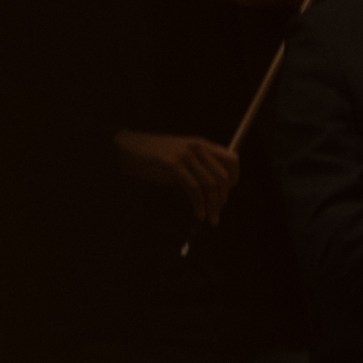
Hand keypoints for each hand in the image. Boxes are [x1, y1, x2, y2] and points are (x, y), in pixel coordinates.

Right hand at [116, 129, 239, 224]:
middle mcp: (197, 149)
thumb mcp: (181, 156)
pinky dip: (199, 204)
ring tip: (212, 218)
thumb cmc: (153, 155)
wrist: (128, 148)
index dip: (234, 176)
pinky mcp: (174, 166)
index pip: (231, 158)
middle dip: (223, 196)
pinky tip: (199, 214)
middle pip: (222, 175)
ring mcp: (186, 157)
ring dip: (213, 205)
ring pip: (210, 184)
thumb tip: (211, 189)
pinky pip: (194, 189)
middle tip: (220, 209)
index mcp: (202, 144)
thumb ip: (197, 167)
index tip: (230, 191)